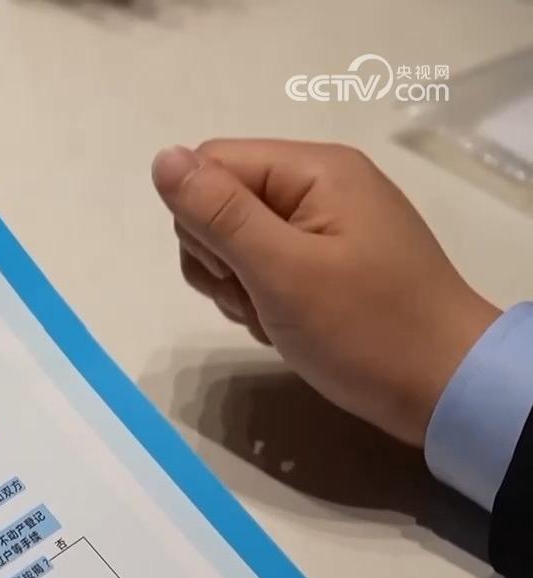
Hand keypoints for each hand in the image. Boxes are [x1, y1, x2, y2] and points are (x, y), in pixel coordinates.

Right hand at [151, 139, 499, 446]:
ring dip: (234, 286)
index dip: (200, 218)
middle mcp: (318, 185)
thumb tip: (162, 158)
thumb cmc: (366, 329)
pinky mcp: (324, 262)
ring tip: (272, 317)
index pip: (211, 163)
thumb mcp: (282, 271)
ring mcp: (323, 225)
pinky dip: (257, 300)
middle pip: (218, 201)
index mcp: (314, 170)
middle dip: (217, 258)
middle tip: (256, 299)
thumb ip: (219, 213)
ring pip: (232, 240)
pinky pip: (260, 267)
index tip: (231, 270)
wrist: (444, 390)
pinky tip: (282, 325)